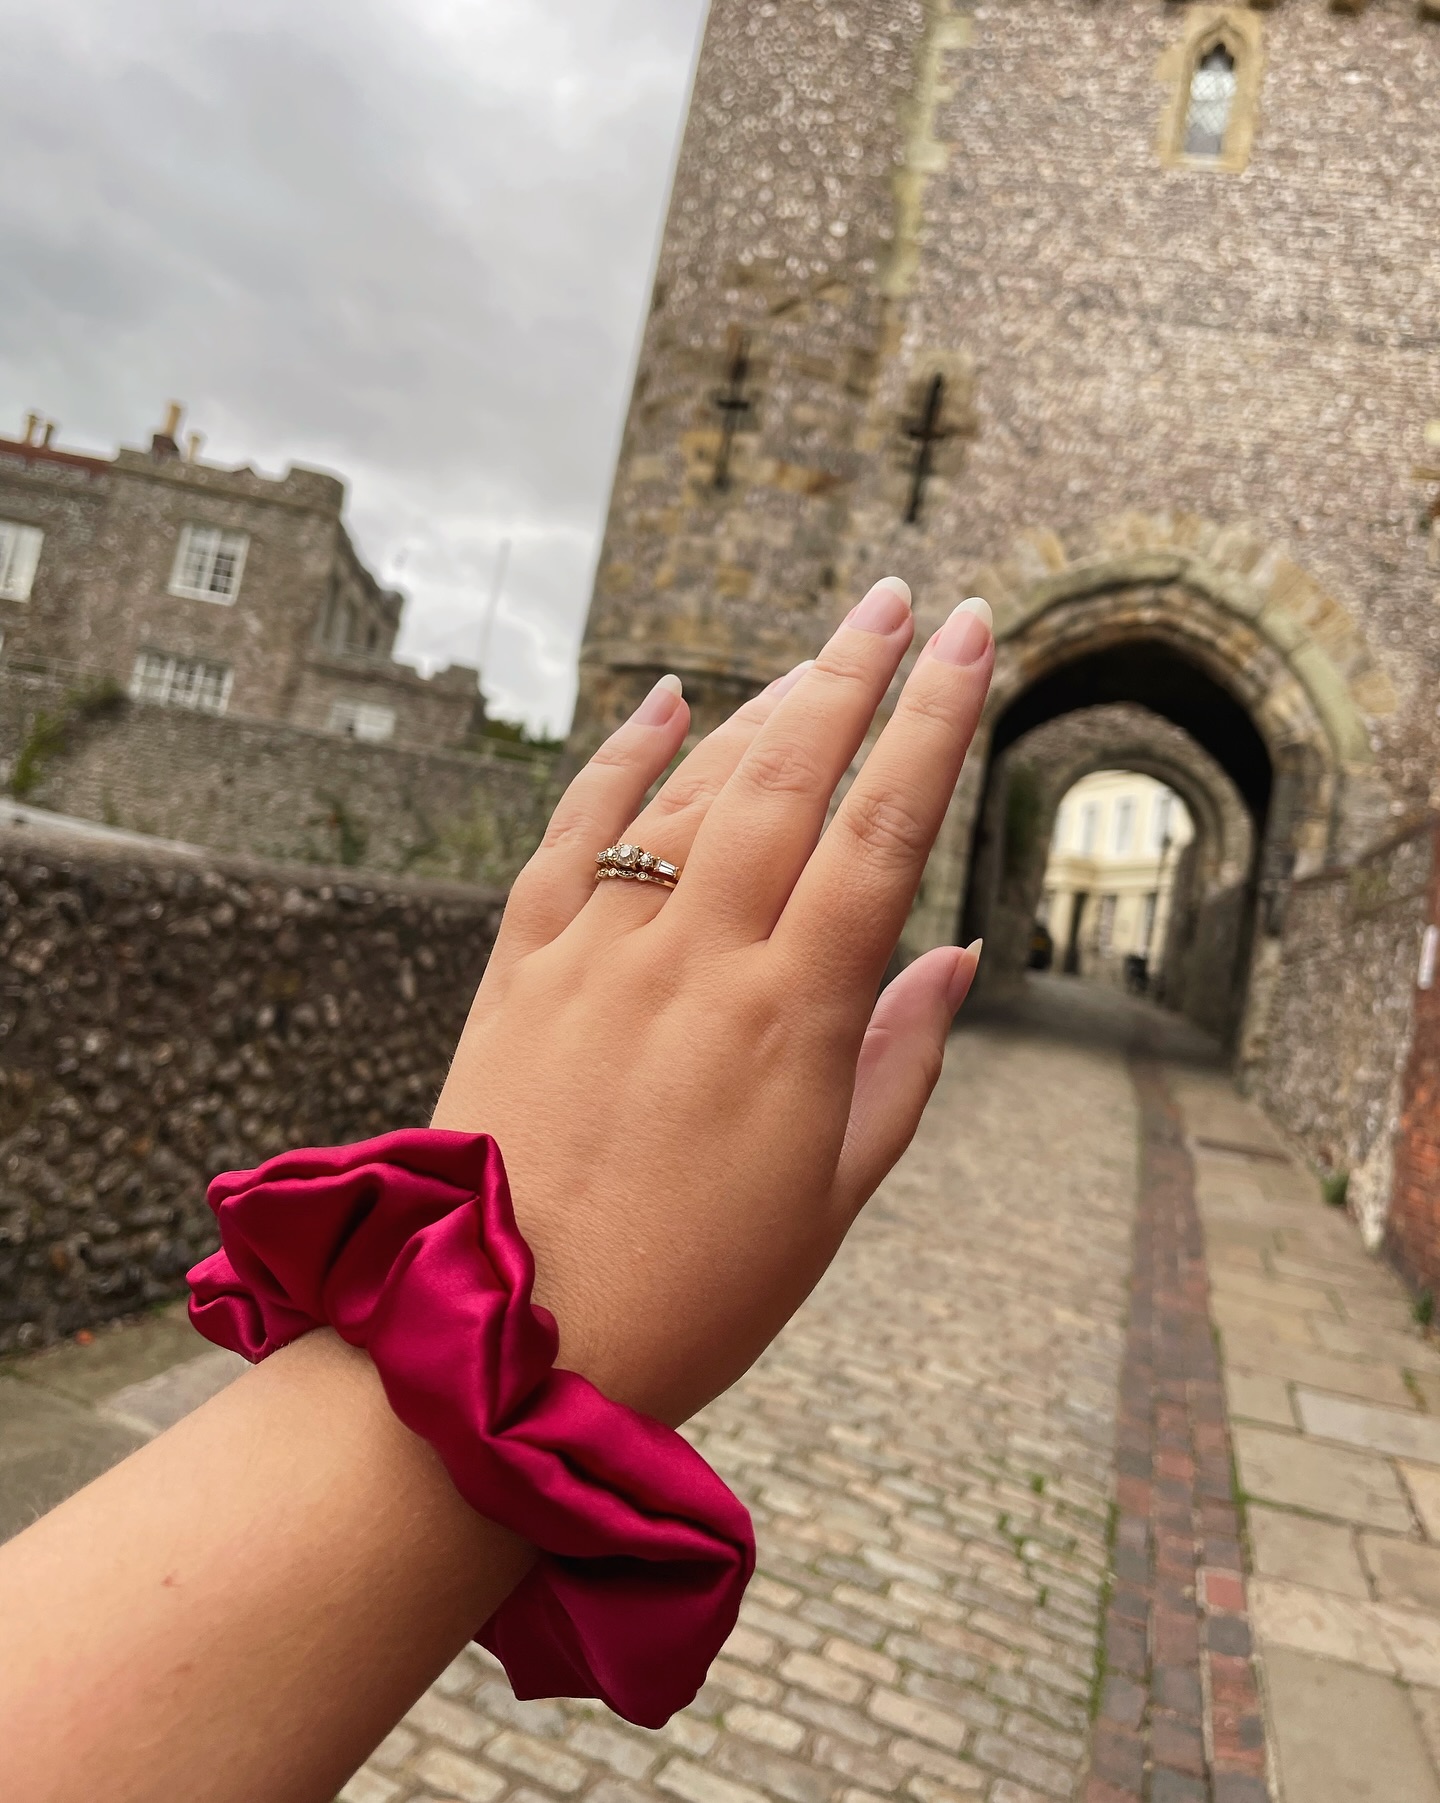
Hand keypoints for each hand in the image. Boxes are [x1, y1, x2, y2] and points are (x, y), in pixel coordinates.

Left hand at [432, 578, 993, 1425]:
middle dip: (850, 673)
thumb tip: (961, 953)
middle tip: (899, 598)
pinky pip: (571, 834)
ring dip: (758, 708)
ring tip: (815, 655)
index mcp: (790, 1019)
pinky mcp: (519, 969)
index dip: (933, 722)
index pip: (881, 833)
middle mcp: (694, 961)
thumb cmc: (693, 1292)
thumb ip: (901, 1062)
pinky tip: (662, 700)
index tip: (973, 638)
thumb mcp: (833, 1196)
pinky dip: (619, 759)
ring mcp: (597, 955)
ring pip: (689, 793)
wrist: (506, 1348)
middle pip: (786, 779)